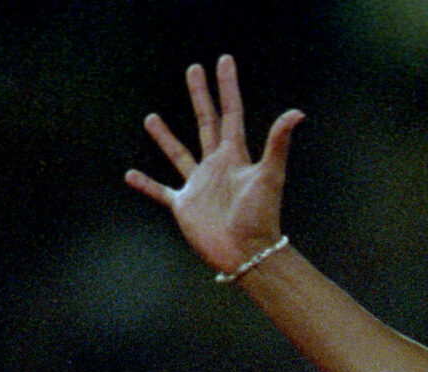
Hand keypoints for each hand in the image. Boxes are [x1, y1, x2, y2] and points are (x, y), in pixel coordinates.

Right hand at [125, 55, 302, 276]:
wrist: (248, 254)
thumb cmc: (261, 217)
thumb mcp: (270, 176)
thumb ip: (278, 143)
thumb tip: (297, 113)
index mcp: (235, 156)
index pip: (230, 113)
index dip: (227, 86)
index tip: (223, 60)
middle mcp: (216, 166)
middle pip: (206, 123)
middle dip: (200, 96)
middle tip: (193, 69)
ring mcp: (199, 185)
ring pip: (179, 153)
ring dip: (165, 137)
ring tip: (151, 117)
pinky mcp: (185, 206)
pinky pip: (162, 191)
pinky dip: (147, 185)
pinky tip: (130, 175)